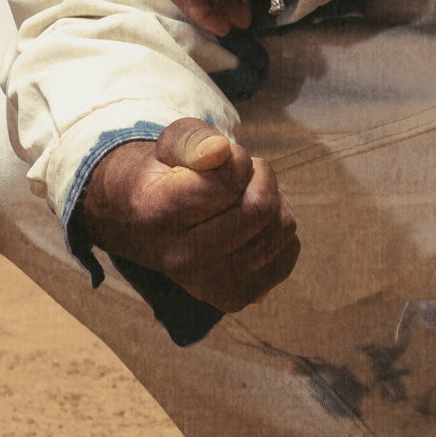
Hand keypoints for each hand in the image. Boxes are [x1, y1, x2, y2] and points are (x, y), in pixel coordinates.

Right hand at [80, 117, 298, 311]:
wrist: (146, 226)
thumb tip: (220, 151)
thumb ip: (193, 139)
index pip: (226, 183)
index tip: (224, 156)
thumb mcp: (171, 144)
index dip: (237, 158)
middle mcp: (180, 259)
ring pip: (281, 228)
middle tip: (243, 171)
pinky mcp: (237, 297)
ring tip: (244, 197)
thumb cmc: (166, 175)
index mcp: (158, 215)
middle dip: (260, 176)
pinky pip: (289, 250)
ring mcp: (210, 286)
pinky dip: (278, 228)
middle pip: (260, 209)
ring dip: (273, 200)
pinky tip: (251, 224)